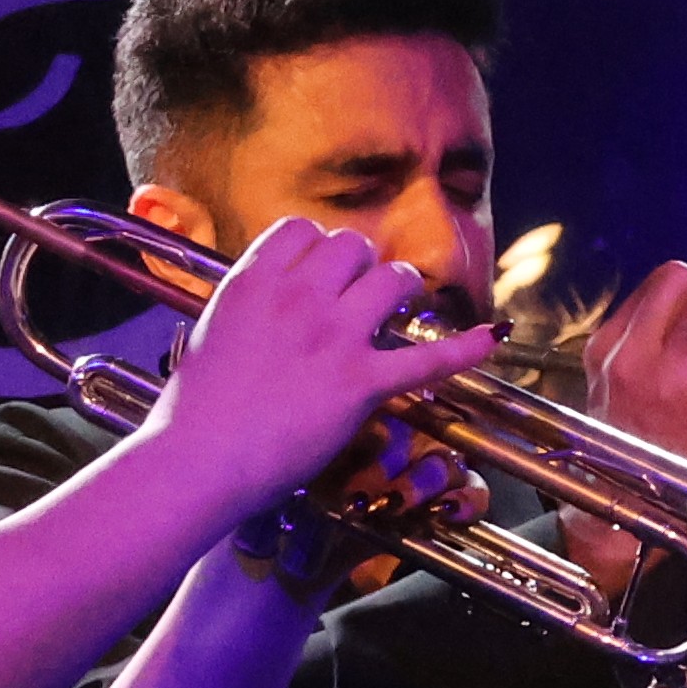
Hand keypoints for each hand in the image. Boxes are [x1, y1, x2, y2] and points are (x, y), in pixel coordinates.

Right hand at [156, 216, 494, 509]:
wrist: (198, 458)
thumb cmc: (195, 409)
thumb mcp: (215, 332)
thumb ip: (252, 306)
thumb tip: (274, 301)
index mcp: (254, 280)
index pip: (303, 229)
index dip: (319, 246)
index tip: (322, 270)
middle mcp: (298, 296)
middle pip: (353, 245)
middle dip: (362, 265)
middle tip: (359, 296)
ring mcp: (333, 337)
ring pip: (393, 280)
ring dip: (401, 290)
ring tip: (400, 309)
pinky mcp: (360, 382)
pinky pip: (427, 358)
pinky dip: (464, 348)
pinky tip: (491, 336)